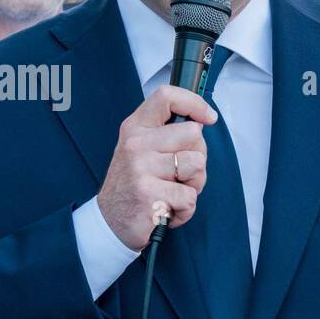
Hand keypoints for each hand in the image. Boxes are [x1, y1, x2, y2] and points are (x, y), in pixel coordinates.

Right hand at [96, 84, 217, 250]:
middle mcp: (136, 143)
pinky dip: (185, 209)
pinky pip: (190, 196)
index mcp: (136, 128)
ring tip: (173, 192)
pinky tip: (168, 209)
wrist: (111, 221)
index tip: (209, 117)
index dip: (194, 103)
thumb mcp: (144, 151)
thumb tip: (201, 123)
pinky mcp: (148, 193)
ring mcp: (141, 168)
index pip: (166, 97)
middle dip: (198, 158)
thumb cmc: (136, 185)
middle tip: (180, 175)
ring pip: (197, 164)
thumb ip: (168, 135)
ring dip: (194, 185)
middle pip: (193, 134)